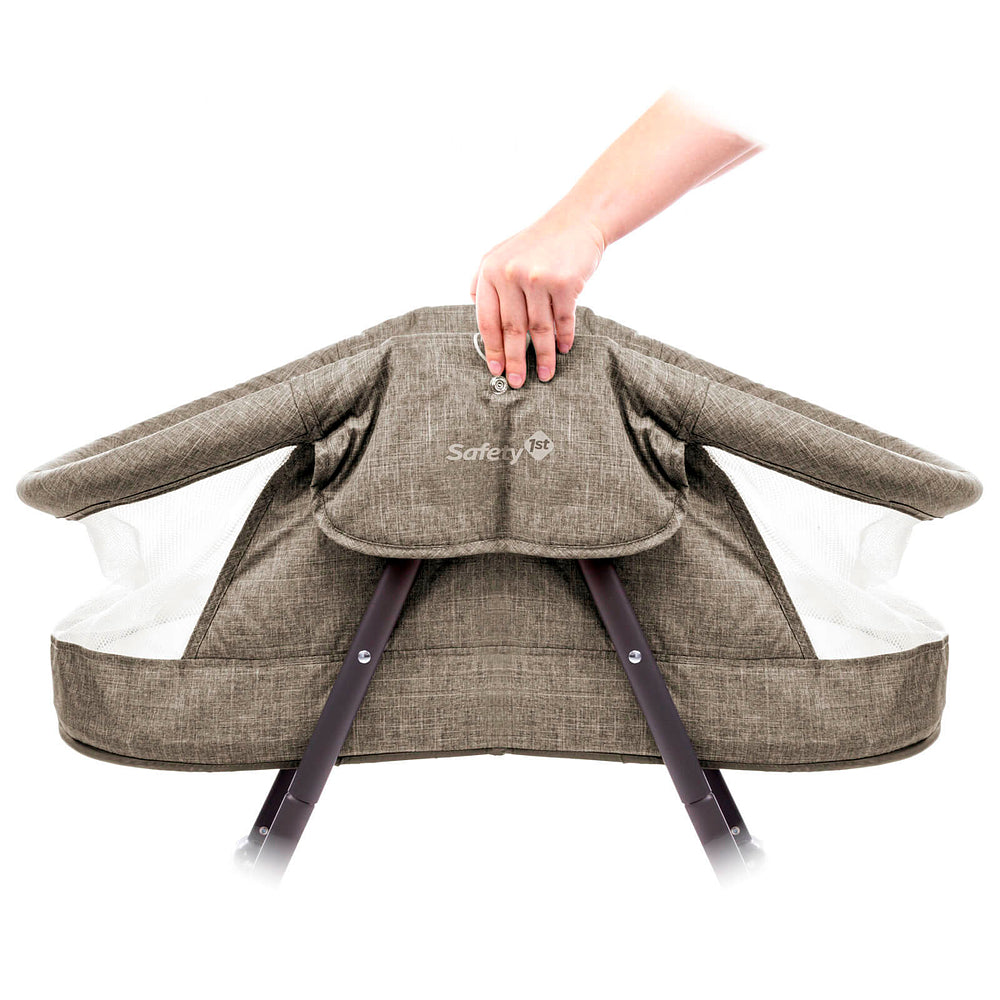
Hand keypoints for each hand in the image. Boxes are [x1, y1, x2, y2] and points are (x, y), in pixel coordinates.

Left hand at [469, 212, 604, 385]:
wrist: (578, 220)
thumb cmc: (540, 243)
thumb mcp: (503, 253)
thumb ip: (486, 280)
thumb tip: (474, 310)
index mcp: (490, 270)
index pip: (487, 320)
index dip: (493, 349)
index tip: (496, 370)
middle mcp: (510, 274)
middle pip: (512, 330)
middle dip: (515, 361)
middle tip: (517, 382)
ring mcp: (536, 278)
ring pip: (539, 329)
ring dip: (543, 356)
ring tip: (545, 375)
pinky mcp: (563, 283)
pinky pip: (562, 320)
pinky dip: (564, 338)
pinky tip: (563, 350)